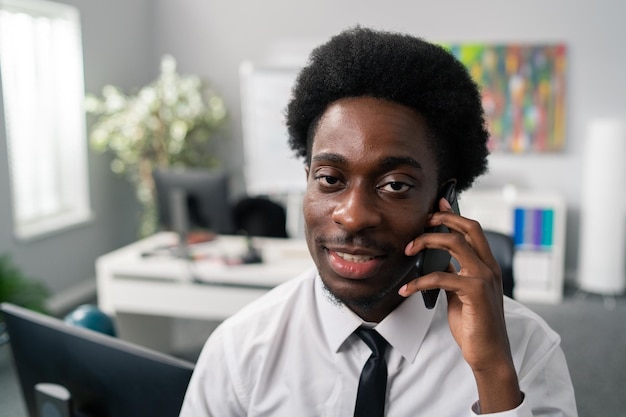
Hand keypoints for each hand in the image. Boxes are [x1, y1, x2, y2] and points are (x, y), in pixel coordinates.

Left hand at [399, 198, 521, 412]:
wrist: (488, 352)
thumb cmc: (475, 324)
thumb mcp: (462, 294)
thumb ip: (455, 275)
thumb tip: (439, 262)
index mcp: (487, 266)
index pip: (473, 230)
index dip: (455, 214)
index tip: (439, 203)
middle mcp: (489, 268)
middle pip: (469, 228)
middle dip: (444, 218)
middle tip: (422, 222)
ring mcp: (484, 278)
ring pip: (455, 244)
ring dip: (426, 242)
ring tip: (408, 251)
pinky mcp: (475, 292)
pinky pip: (441, 276)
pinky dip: (418, 281)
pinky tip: (406, 289)